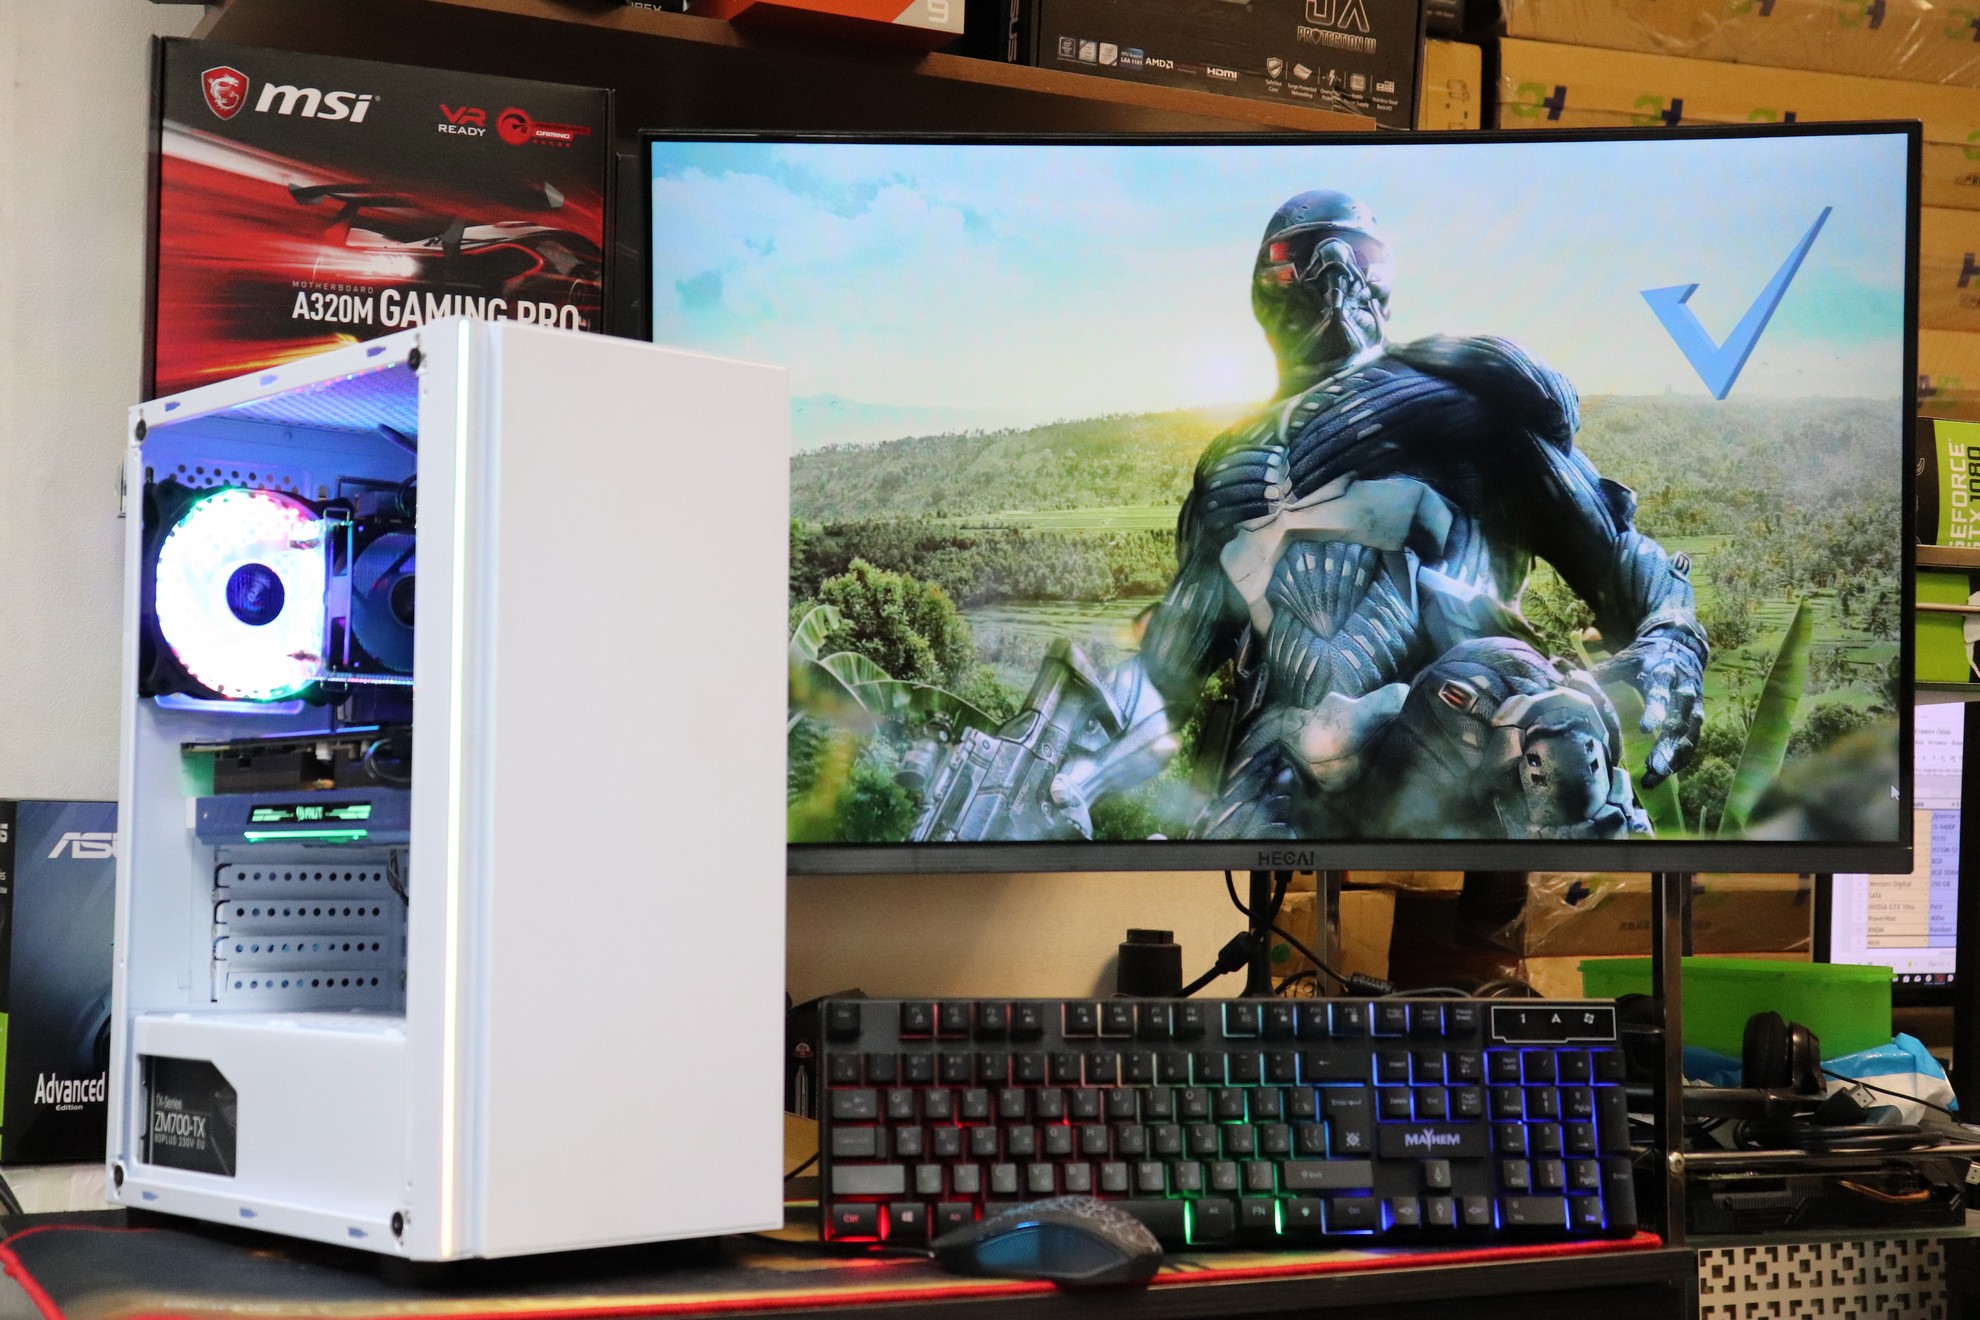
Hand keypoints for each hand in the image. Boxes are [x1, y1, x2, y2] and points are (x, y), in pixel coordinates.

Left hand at [1595, 632, 1703, 788]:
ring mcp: (1693, 706)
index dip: (1655, 710)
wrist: (1680, 644)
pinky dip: (1681, 759)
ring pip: (1689, 735)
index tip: (1645, 729)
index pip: (1661, 693)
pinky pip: (1692, 742)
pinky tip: (1664, 775)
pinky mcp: (1696, 717)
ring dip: (1675, 757)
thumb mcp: (1626, 659)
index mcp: (1663, 674)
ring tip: (1657, 776)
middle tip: (1654, 766)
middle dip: (1668, 745)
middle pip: (1679, 721)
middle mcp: (1683, 690)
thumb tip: (1565, 676)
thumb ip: (1601, 672)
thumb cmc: (1645, 656)